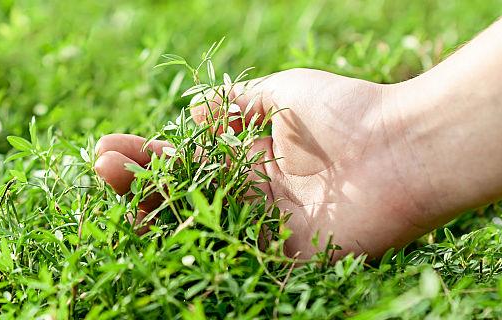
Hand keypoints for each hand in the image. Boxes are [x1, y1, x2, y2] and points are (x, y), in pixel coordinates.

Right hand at [95, 68, 437, 259]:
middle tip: (99, 165)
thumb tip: (194, 111)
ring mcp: (268, 228)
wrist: (402, 148)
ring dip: (153, 206)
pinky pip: (234, 257)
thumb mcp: (285, 92)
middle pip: (186, 193)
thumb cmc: (348, 112)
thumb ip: (238, 102)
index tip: (111, 144)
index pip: (190, 160)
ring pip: (200, 223)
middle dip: (140, 180)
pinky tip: (148, 231)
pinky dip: (192, 249)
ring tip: (110, 182)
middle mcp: (255, 195)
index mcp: (255, 159)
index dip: (150, 155)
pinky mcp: (287, 257)